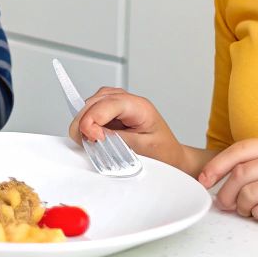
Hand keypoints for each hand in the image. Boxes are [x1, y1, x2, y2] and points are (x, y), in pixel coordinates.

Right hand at [67, 86, 193, 171]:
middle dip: (85, 120)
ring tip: (88, 139)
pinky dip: (88, 123)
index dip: (94, 119)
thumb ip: (117, 139)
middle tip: (85, 141)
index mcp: (139, 107)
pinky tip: (91, 135)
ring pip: (92, 103)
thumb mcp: (143, 148)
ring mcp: (120, 105)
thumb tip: (94, 134)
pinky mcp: (113, 113)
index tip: (93, 137)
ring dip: (85, 121)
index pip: (109, 103)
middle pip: (96, 101)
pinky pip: (93, 111)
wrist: (172, 156)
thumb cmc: (165, 152)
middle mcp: (128, 101)